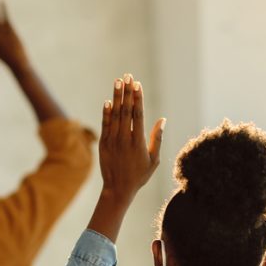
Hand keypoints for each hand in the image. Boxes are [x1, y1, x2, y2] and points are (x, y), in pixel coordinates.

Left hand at [98, 74, 164, 203]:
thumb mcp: (153, 160)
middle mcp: (124, 139)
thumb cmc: (139, 175)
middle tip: (128, 76)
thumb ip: (157, 138)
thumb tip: (162, 120)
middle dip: (127, 92)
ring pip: (114, 115)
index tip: (138, 84)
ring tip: (118, 82)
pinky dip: (106, 112)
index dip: (137, 98)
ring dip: (116, 97)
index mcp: (138, 142)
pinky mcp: (103, 144)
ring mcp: (112, 141)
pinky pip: (105, 125)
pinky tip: (108, 101)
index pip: (137, 115)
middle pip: (125, 111)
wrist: (118, 189)